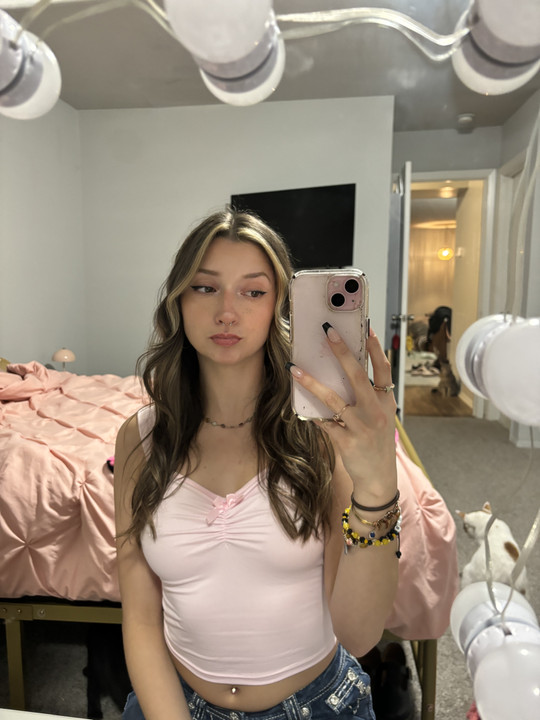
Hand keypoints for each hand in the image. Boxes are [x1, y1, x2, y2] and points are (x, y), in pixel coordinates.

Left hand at [288, 325, 396, 500]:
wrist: (379, 479)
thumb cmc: (377, 443)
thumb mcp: (382, 417)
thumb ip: (370, 396)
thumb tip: (347, 369)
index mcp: (386, 403)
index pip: (384, 369)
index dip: (375, 348)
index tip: (366, 327)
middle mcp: (376, 412)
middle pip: (358, 376)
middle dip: (343, 352)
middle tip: (329, 332)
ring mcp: (361, 427)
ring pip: (333, 399)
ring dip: (312, 382)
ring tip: (295, 368)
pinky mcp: (346, 442)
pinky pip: (323, 422)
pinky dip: (311, 412)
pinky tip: (297, 400)